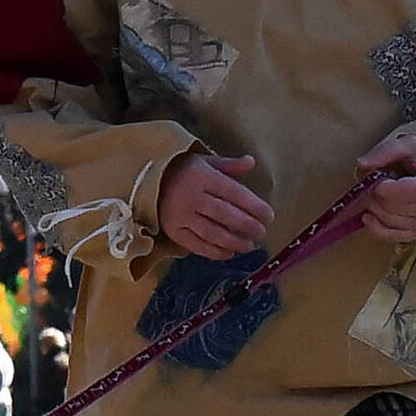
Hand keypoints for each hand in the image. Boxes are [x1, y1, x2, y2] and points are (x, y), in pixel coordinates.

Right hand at [157, 152, 271, 261]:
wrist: (146, 182)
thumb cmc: (182, 171)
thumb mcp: (205, 161)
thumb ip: (229, 165)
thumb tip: (251, 163)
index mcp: (203, 178)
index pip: (234, 194)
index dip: (255, 207)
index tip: (269, 216)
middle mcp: (192, 198)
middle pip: (226, 215)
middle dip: (248, 226)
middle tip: (262, 233)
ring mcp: (181, 216)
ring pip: (213, 233)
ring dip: (234, 242)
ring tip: (249, 245)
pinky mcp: (173, 231)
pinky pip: (197, 245)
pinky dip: (215, 252)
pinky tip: (229, 253)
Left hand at [354, 132, 415, 241]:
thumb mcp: (408, 145)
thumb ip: (385, 152)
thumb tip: (362, 164)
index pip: (401, 193)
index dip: (383, 186)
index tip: (380, 179)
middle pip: (390, 206)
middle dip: (375, 194)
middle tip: (375, 184)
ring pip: (387, 220)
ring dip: (374, 207)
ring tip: (378, 194)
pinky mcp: (415, 234)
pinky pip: (389, 236)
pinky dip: (374, 227)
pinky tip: (368, 216)